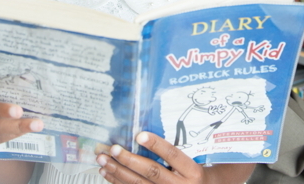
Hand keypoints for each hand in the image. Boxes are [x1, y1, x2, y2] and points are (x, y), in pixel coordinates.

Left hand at [97, 132, 253, 183]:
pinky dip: (118, 183)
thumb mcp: (198, 159)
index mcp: (193, 172)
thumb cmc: (200, 171)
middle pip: (152, 172)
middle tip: (113, 149)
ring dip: (118, 172)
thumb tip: (156, 125)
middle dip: (129, 160)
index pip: (173, 156)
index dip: (156, 145)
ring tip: (103, 160)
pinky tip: (107, 173)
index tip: (140, 134)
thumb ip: (180, 146)